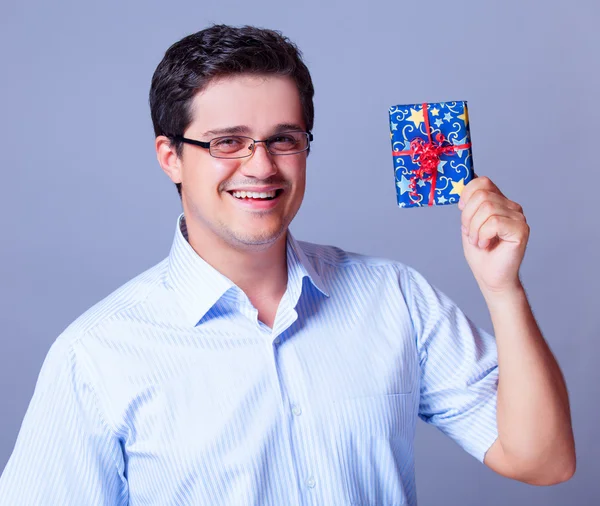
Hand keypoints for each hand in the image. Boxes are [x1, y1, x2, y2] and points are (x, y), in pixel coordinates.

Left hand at [458, 175, 529, 294]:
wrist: (490, 277)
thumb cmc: (480, 253)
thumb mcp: (468, 223)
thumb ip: (468, 204)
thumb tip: (463, 181)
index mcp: (499, 201)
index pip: (482, 182)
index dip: (467, 194)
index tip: (462, 211)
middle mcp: (511, 206)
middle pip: (482, 196)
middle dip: (468, 217)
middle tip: (471, 234)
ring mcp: (518, 217)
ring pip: (487, 209)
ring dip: (475, 229)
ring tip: (479, 242)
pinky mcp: (521, 230)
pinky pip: (494, 222)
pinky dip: (483, 235)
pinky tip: (486, 244)